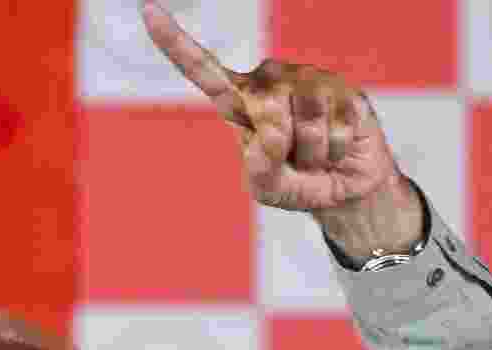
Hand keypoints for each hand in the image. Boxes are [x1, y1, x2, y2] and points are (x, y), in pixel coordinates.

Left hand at [139, 0, 401, 214]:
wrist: (343, 189)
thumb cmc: (296, 182)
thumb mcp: (267, 188)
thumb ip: (259, 170)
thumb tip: (269, 135)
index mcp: (239, 100)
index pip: (203, 70)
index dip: (176, 43)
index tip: (148, 11)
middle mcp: (271, 81)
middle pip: (265, 107)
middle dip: (282, 146)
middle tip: (292, 158)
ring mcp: (308, 80)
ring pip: (304, 118)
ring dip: (311, 152)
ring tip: (314, 153)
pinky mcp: (343, 89)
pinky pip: (335, 127)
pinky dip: (334, 151)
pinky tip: (336, 148)